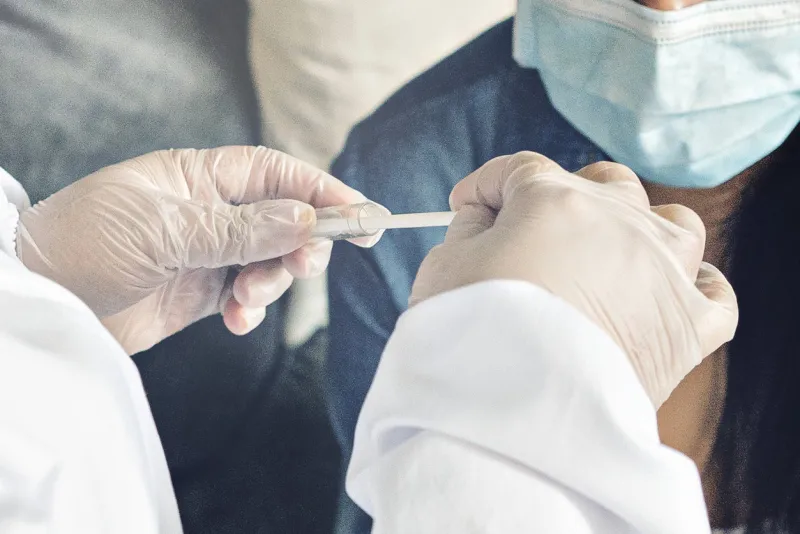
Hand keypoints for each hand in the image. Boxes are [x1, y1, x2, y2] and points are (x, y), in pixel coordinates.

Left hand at [17, 146, 379, 354]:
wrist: (44, 302)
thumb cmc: (85, 243)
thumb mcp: (165, 230)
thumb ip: (239, 229)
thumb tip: (306, 221)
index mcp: (199, 177)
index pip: (274, 173)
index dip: (320, 189)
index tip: (359, 214)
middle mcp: (210, 211)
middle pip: (284, 220)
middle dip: (301, 244)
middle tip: (303, 266)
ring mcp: (208, 253)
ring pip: (271, 261)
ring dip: (272, 282)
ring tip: (246, 300)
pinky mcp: (202, 293)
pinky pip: (248, 297)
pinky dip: (252, 310)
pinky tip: (236, 321)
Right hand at [410, 152, 737, 406]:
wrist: (515, 412)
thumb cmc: (472, 331)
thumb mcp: (445, 265)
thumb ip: (467, 229)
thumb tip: (484, 218)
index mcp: (555, 200)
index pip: (521, 170)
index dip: (487, 185)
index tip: (467, 206)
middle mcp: (620, 221)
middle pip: (604, 183)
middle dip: (567, 196)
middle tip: (534, 231)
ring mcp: (664, 271)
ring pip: (673, 223)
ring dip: (643, 230)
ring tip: (613, 255)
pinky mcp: (689, 328)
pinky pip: (713, 295)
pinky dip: (696, 288)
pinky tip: (673, 292)